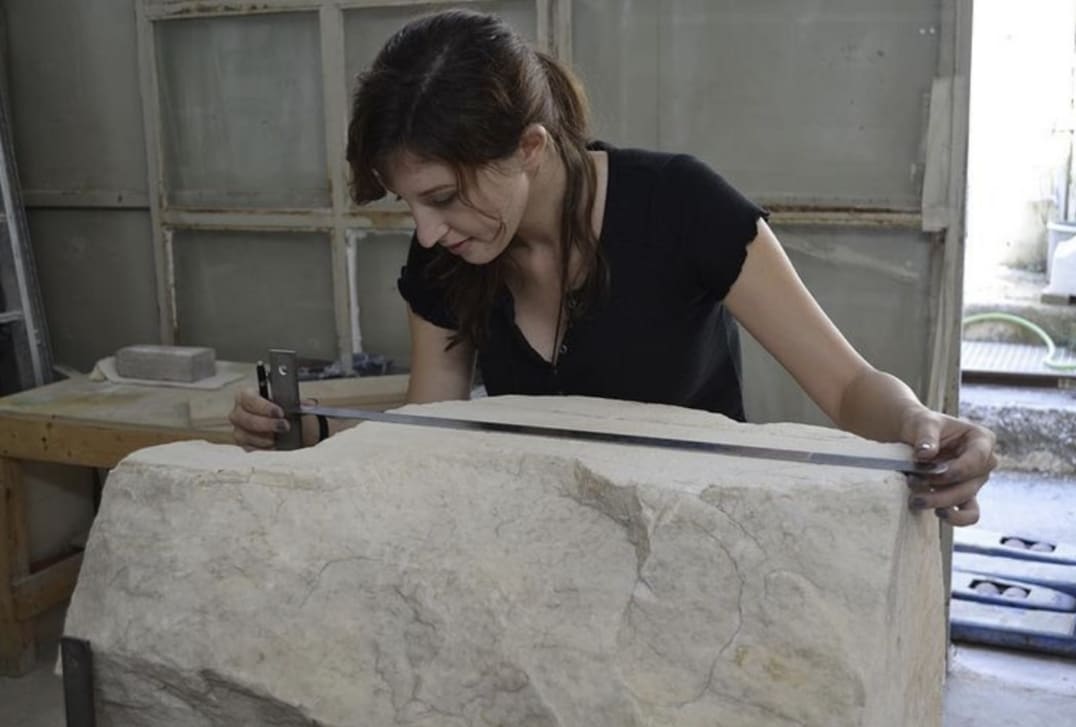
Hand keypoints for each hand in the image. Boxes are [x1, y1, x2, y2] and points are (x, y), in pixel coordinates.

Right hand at [228, 387, 288, 449]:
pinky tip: (273, 445)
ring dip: (264, 438)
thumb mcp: (288, 402)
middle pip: (246, 419)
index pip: (248, 399)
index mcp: (245, 396)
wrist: (287, 425)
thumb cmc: (283, 410)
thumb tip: (305, 406)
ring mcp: (238, 429)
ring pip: (245, 436)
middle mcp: (238, 412)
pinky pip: (249, 448)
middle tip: (284, 426)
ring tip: (279, 438)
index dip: (264, 407)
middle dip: (267, 424)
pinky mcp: (243, 444)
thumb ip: (292, 403)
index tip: (279, 412)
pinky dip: (262, 447)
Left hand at [901, 408, 997, 525]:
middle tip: (913, 483)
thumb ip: (926, 436)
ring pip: (966, 499)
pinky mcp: (964, 496)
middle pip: (970, 483)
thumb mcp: (924, 423)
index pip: (978, 458)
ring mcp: (975, 481)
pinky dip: (955, 518)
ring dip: (941, 502)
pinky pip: (969, 514)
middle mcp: (984, 462)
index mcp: (982, 439)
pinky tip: (937, 513)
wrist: (912, 436)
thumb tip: (925, 454)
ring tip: (916, 499)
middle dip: (942, 488)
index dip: (958, 469)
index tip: (934, 472)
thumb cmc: (923, 426)